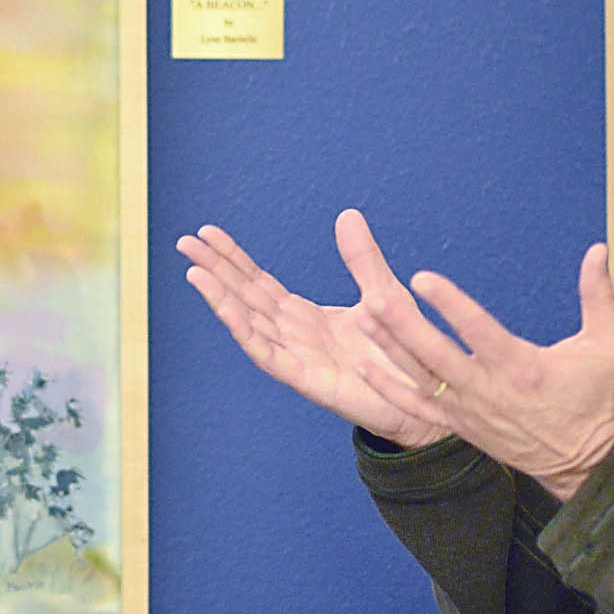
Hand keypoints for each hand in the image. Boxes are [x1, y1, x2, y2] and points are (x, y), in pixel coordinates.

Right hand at [177, 209, 452, 448]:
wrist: (427, 399)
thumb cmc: (402, 353)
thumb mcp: (383, 293)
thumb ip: (363, 258)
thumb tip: (347, 214)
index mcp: (305, 317)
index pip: (259, 283)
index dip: (232, 258)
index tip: (208, 233)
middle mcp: (293, 335)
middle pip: (245, 296)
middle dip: (215, 269)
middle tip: (185, 241)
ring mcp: (296, 357)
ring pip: (248, 322)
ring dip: (220, 297)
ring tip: (194, 270)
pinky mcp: (307, 378)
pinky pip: (268, 353)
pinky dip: (244, 330)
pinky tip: (225, 309)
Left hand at [359, 242, 613, 499]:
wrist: (581, 461)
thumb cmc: (592, 398)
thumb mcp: (606, 345)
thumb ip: (597, 295)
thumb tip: (598, 248)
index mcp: (520, 367)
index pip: (477, 331)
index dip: (450, 305)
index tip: (424, 279)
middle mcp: (487, 389)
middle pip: (435, 355)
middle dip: (402, 325)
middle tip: (374, 293)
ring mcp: (467, 410)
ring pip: (419, 378)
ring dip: (389, 348)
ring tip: (362, 315)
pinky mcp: (457, 425)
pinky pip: (415, 407)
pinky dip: (389, 387)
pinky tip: (364, 366)